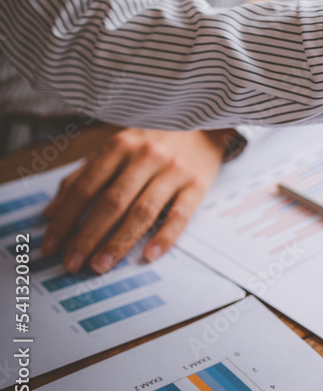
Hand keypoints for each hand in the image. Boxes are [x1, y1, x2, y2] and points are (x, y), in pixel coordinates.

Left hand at [41, 128, 230, 272]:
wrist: (203, 126)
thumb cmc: (154, 141)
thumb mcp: (116, 148)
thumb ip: (83, 176)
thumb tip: (51, 212)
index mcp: (120, 146)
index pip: (85, 188)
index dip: (65, 219)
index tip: (51, 246)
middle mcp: (146, 157)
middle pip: (112, 202)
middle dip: (88, 236)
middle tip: (73, 263)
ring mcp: (173, 171)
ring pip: (143, 211)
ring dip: (119, 242)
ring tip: (102, 265)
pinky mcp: (197, 184)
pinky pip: (180, 215)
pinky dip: (164, 237)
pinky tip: (149, 255)